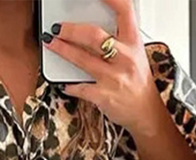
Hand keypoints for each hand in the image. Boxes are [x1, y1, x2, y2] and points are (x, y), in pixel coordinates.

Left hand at [42, 0, 163, 135]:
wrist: (145, 112)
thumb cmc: (137, 82)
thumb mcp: (135, 55)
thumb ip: (119, 40)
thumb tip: (93, 29)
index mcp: (133, 43)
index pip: (124, 11)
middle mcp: (124, 58)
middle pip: (94, 36)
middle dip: (71, 30)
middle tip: (58, 27)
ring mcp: (113, 78)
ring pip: (83, 59)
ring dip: (63, 50)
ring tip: (50, 43)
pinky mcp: (103, 96)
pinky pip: (80, 88)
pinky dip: (69, 85)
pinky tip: (64, 83)